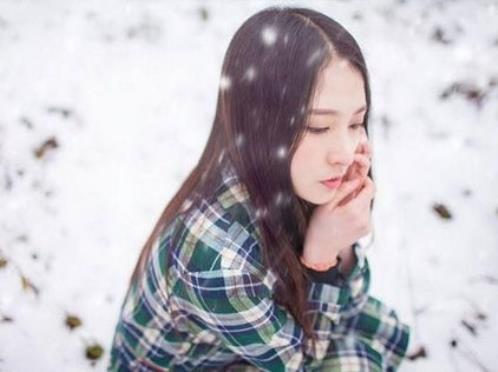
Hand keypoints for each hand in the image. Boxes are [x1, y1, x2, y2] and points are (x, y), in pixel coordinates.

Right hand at [301, 129, 374, 269]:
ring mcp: (367, 226)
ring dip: (359, 201)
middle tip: (345, 192)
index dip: (366, 180)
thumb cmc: (320, 224)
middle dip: (360, 191)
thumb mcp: (326, 204)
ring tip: (343, 206)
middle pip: (369, 196)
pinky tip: (345, 215)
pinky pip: (366, 213)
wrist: (322, 247)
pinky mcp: (367, 230)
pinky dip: (358, 210)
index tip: (356, 178)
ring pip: (368, 204)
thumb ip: (343, 190)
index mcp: (354, 211)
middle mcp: (364, 219)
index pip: (371, 189)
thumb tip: (356, 180)